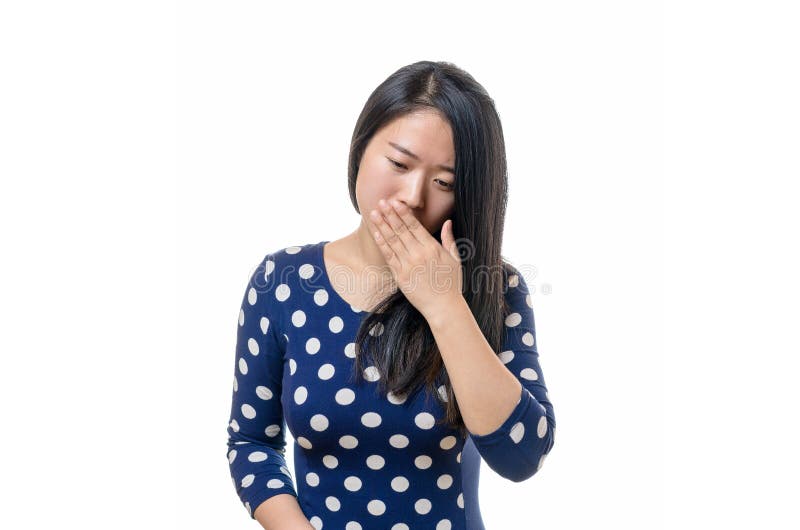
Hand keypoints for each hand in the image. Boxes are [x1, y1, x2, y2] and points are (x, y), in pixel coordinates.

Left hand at [367, 197, 462, 320]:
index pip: (415, 226)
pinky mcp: (400, 276)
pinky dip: (382, 244)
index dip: (404, 213)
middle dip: (390, 215)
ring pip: (392, 241)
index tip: (396, 202)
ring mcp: (408, 265)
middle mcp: (418, 255)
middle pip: (401, 230)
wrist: (443, 307)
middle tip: (381, 202)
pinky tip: (376, 233)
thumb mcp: (455, 259)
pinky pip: (389, 257)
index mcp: (432, 248)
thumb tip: (447, 222)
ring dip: (382, 226)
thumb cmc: (451, 283)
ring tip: (374, 213)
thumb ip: (449, 239)